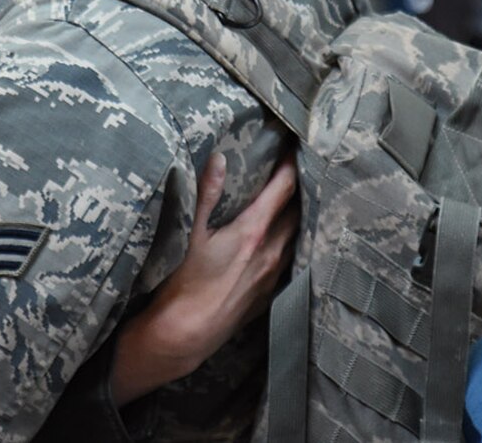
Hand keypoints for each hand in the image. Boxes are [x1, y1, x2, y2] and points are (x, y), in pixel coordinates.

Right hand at [110, 152, 298, 405]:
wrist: (188, 333)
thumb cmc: (184, 282)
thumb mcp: (190, 232)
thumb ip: (206, 193)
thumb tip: (219, 158)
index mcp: (253, 232)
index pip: (284, 190)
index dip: (290, 166)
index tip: (292, 148)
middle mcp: (272, 252)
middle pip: (297, 211)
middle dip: (297, 188)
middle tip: (293, 168)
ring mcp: (273, 274)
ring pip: (295, 236)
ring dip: (294, 216)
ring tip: (290, 200)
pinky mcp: (269, 293)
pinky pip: (288, 259)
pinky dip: (288, 242)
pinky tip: (279, 240)